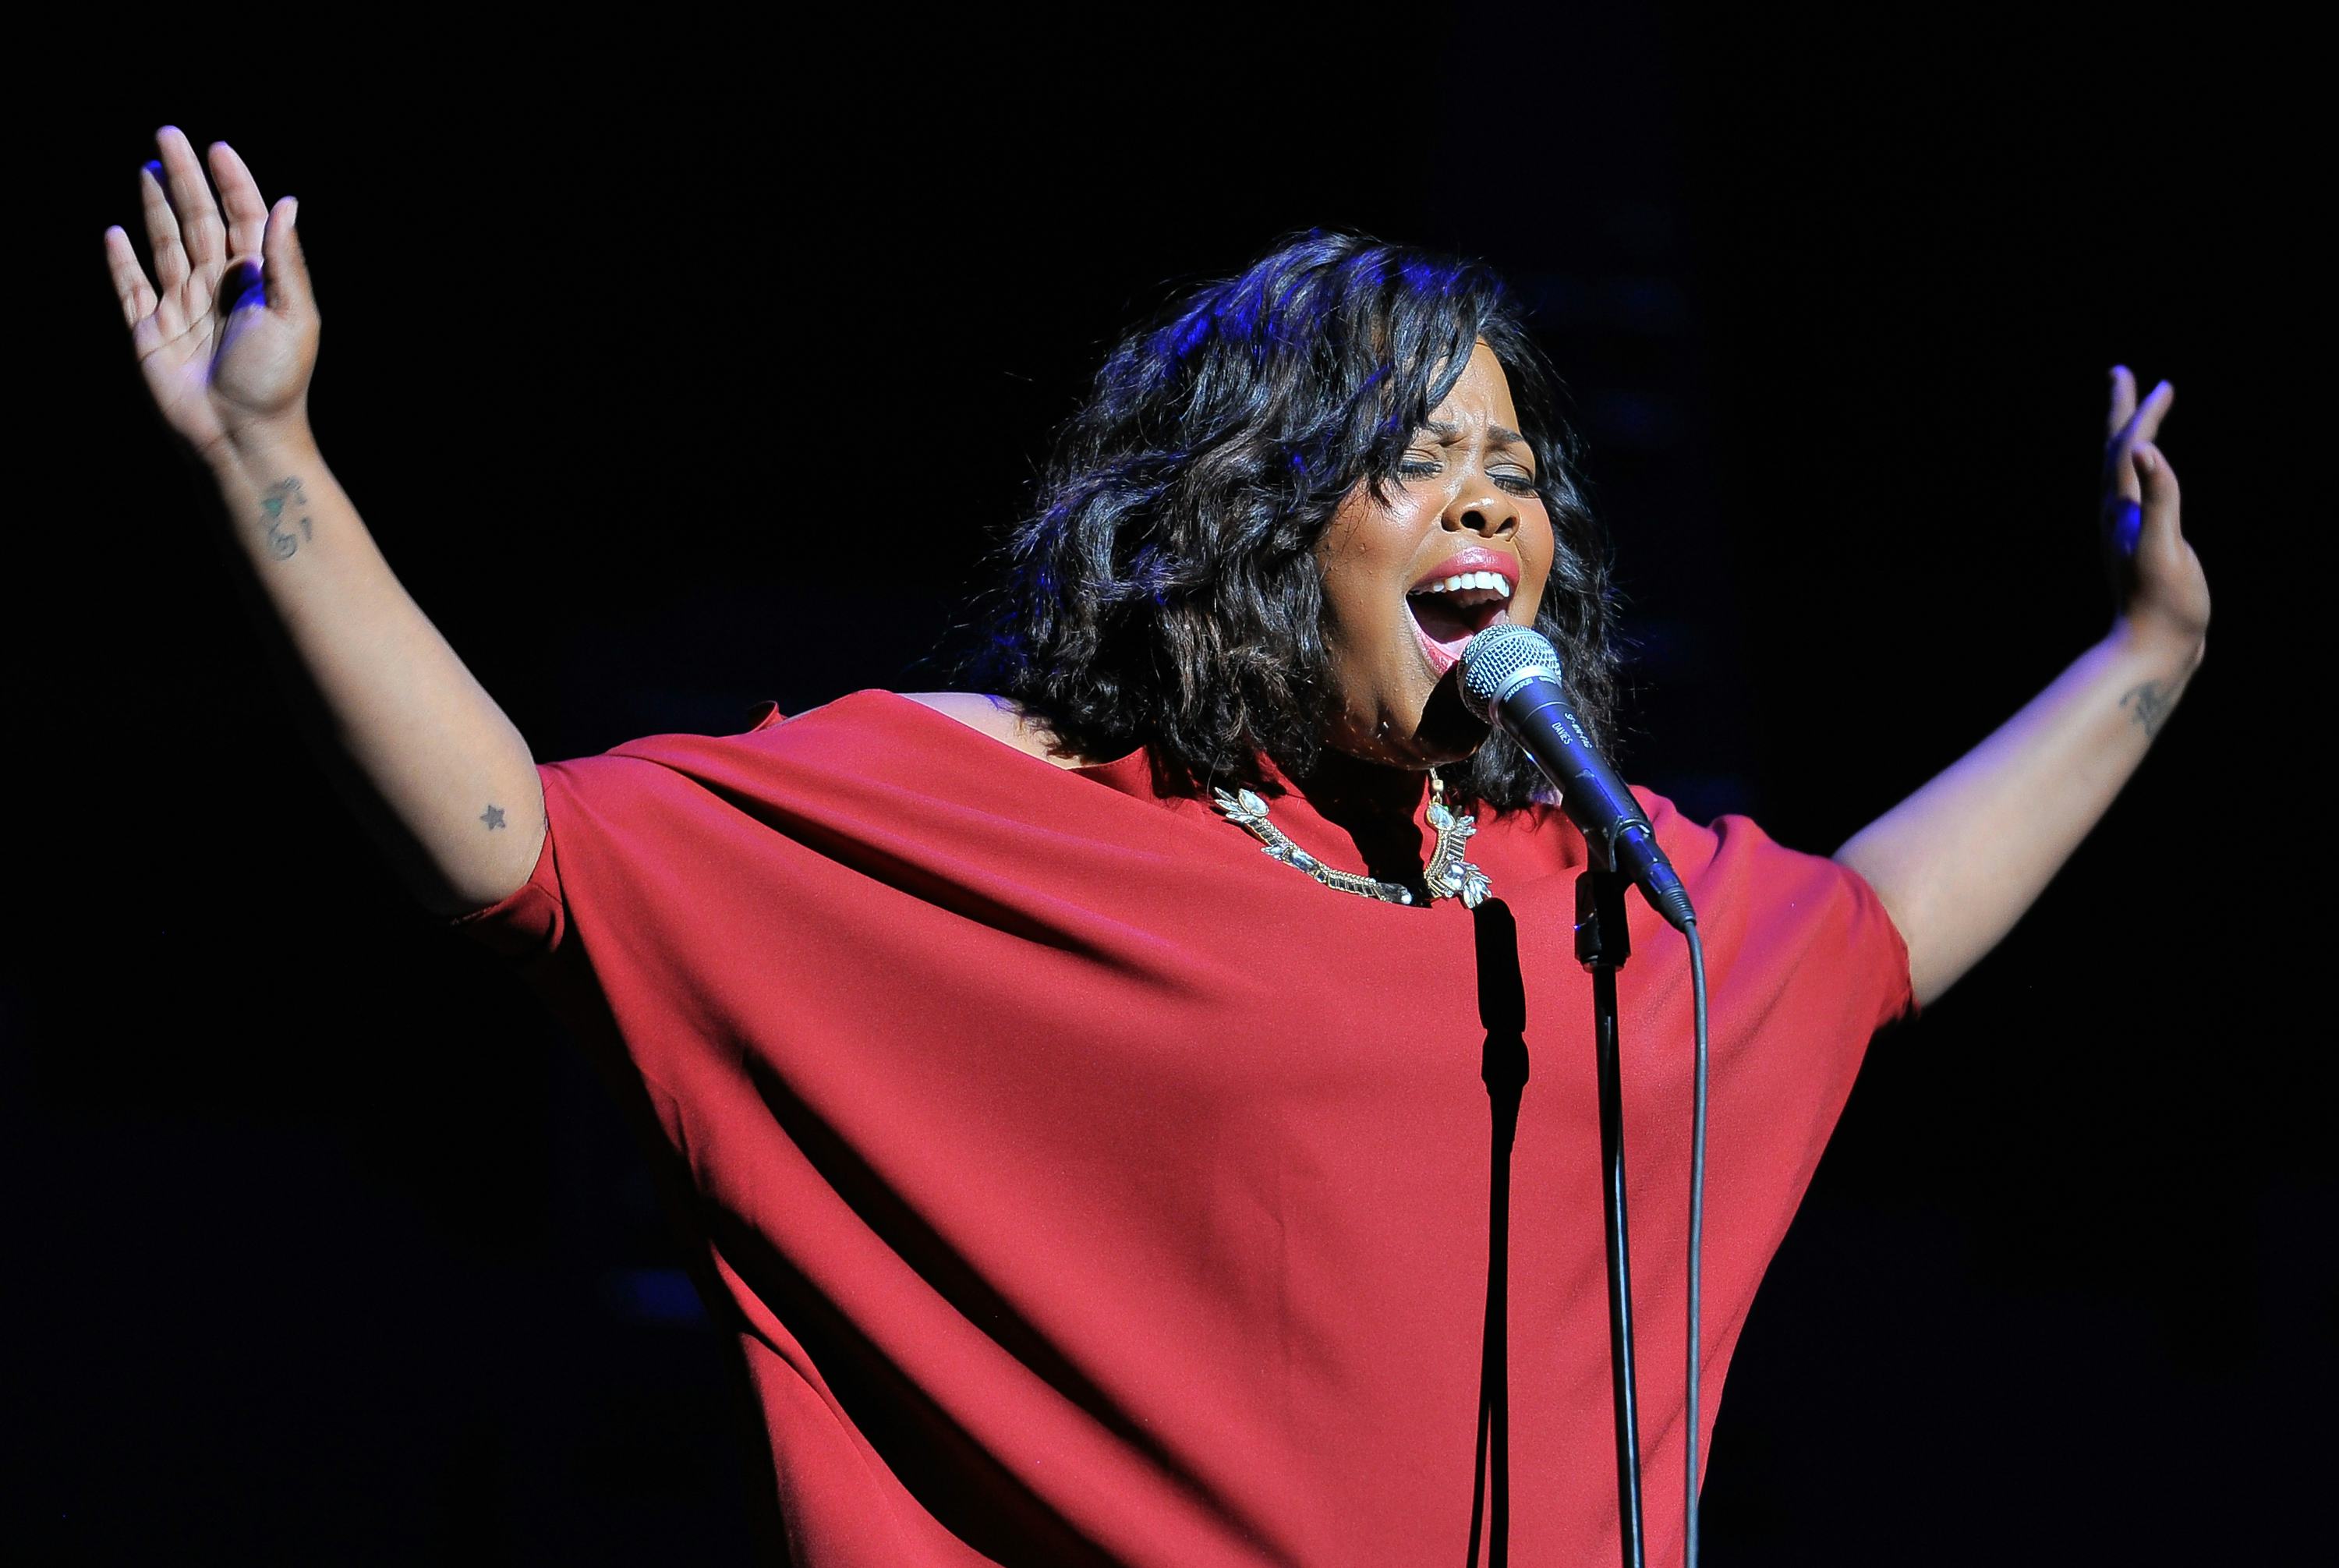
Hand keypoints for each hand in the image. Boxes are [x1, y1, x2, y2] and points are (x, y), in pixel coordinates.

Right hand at [103, 126, 317, 461]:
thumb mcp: (293, 315)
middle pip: (198, 221)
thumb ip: (286, 260)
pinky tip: (115, 233)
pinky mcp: (151, 333)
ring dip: (156, 206)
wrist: (240, 435)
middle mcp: (219, 289)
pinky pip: (131, 289)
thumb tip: (287, 203)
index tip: (216, 147)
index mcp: (258, 282)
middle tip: (168, 134)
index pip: (242, 218)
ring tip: (149, 167)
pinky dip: (122, 262)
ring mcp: (183, 309)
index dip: (231, 182)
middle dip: (185, 179)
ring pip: (166, 245)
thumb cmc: (274, 380)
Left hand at [2101, 366, 2208, 656]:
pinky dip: (2142, 472)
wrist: (2154, 649)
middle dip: (2121, 411)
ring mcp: (2126, 531)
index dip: (2146, 415)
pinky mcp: (2139, 547)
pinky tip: (2149, 479)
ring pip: (2122, 472)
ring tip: (2137, 416)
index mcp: (2122, 511)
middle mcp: (2117, 516)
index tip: (2163, 386)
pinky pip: (2136, 494)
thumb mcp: (2166, 547)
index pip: (2130, 449)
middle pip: (2114, 452)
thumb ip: (2161, 498)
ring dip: (2128, 438)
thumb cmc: (2164, 604)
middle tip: (2121, 373)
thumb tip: (2147, 450)